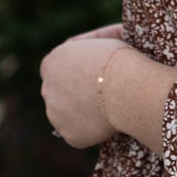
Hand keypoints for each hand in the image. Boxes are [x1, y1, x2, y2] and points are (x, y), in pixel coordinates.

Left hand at [39, 33, 126, 147]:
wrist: (128, 88)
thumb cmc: (122, 61)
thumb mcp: (105, 43)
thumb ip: (92, 47)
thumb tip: (93, 53)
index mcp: (53, 61)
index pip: (52, 69)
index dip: (69, 75)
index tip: (86, 79)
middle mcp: (47, 86)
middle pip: (55, 94)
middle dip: (71, 97)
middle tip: (97, 99)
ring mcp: (54, 113)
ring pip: (64, 116)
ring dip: (78, 115)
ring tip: (105, 112)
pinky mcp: (68, 133)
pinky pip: (78, 134)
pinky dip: (90, 132)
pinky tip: (106, 125)